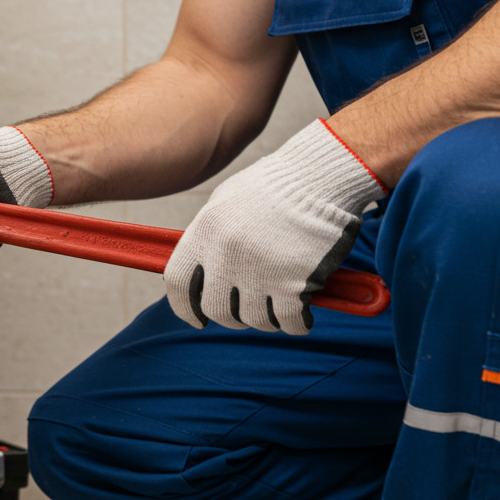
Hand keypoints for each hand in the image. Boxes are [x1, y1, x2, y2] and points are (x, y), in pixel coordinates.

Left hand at [163, 119, 385, 334]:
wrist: (321, 175)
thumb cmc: (276, 186)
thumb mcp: (226, 201)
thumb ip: (209, 237)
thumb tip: (198, 271)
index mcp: (205, 232)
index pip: (178, 283)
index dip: (185, 308)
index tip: (197, 318)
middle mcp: (226, 255)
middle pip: (215, 308)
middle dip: (231, 317)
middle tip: (246, 311)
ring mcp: (259, 271)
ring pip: (254, 319)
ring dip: (266, 320)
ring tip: (278, 307)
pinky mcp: (294, 283)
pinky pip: (289, 322)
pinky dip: (297, 324)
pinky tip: (303, 315)